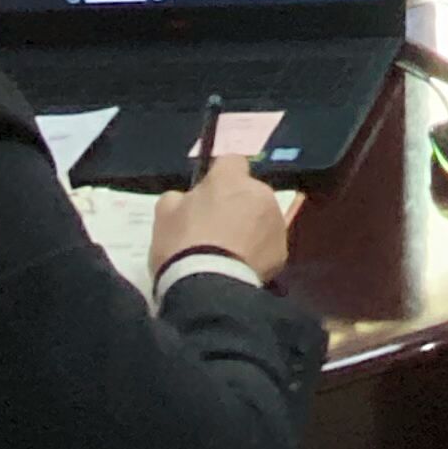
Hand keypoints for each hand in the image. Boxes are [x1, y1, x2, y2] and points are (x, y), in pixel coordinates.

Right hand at [151, 158, 297, 281]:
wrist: (208, 287)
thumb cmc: (182, 245)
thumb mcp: (164, 214)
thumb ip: (179, 198)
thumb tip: (187, 199)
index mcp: (230, 178)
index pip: (231, 161)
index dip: (218, 177)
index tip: (207, 196)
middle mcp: (260, 193)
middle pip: (249, 191)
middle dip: (236, 204)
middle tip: (216, 229)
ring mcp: (275, 222)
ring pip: (262, 218)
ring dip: (250, 227)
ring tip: (229, 252)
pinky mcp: (283, 251)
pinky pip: (269, 244)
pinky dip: (258, 252)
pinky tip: (240, 267)